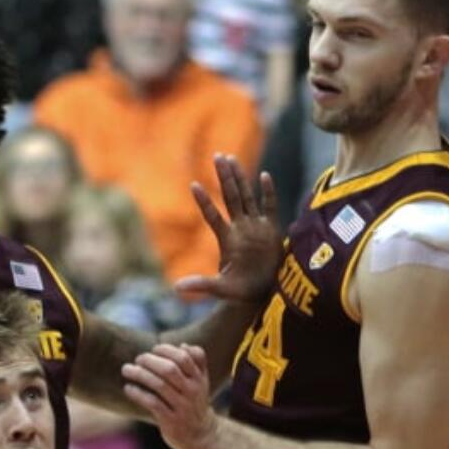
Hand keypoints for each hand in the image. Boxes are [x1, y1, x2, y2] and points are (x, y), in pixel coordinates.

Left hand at [122, 343, 215, 448]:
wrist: (201, 435)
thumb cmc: (196, 404)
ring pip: (159, 385)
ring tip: (126, 369)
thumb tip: (183, 345)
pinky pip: (152, 403)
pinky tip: (128, 388)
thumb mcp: (202, 383)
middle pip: (170, 369)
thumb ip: (197, 362)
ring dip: (140, 374)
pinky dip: (138, 394)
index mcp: (199, 379)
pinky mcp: (171, 421)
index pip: (184, 358)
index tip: (154, 350)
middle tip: (138, 358)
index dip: (167, 350)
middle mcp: (192, 392)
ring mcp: (182, 407)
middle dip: (150, 360)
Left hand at [177, 154, 281, 303]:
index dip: (204, 202)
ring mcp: (255, 227)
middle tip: (216, 155)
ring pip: (247, 196)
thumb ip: (202, 285)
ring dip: (240, 178)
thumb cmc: (240, 290)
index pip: (213, 216)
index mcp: (227, 240)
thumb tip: (177, 288)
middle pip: (230, 197)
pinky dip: (268, 193)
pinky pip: (270, 207)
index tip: (194, 185)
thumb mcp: (221, 288)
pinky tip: (264, 176)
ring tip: (231, 158)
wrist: (261, 293)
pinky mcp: (271, 230)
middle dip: (224, 177)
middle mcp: (240, 229)